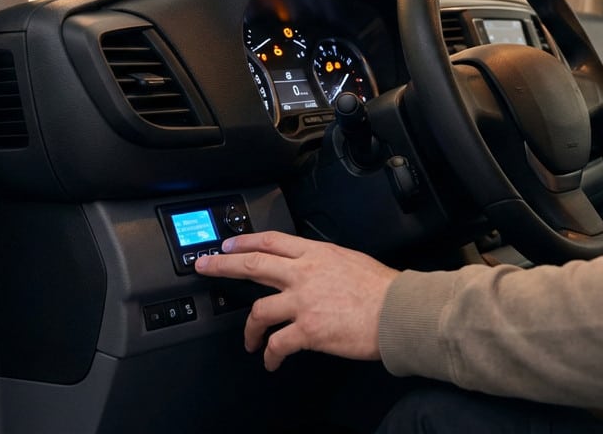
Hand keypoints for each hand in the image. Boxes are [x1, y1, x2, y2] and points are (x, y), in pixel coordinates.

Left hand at [194, 231, 397, 370]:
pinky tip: (270, 361)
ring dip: (248, 329)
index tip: (228, 245)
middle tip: (204, 267)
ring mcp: (303, 302)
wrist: (398, 312)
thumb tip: (315, 270)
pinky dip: (270, 355)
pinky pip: (277, 344)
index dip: (245, 242)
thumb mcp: (351, 260)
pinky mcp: (308, 330)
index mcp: (316, 254)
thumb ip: (326, 263)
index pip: (272, 241)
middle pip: (252, 265)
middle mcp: (304, 274)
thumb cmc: (383, 290)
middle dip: (222, 266)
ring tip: (249, 340)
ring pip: (259, 311)